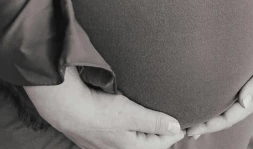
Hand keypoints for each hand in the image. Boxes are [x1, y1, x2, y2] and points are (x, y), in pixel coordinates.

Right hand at [24, 65, 185, 148]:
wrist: (66, 107)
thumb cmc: (98, 111)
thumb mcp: (130, 114)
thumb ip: (154, 121)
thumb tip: (175, 127)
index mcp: (131, 148)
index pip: (161, 143)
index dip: (174, 131)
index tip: (186, 123)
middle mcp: (120, 148)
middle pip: (147, 141)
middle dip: (160, 131)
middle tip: (173, 118)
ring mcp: (107, 142)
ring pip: (134, 136)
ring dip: (144, 126)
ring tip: (154, 114)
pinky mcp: (98, 132)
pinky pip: (121, 130)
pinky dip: (130, 123)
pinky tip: (129, 112)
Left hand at [185, 26, 252, 137]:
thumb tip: (244, 103)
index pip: (228, 117)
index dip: (210, 125)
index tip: (192, 130)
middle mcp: (247, 96)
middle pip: (223, 115)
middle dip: (204, 123)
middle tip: (183, 128)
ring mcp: (245, 88)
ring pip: (223, 104)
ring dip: (208, 111)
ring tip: (189, 115)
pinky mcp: (244, 77)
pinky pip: (226, 91)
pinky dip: (214, 96)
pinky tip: (204, 94)